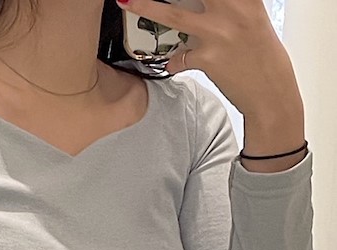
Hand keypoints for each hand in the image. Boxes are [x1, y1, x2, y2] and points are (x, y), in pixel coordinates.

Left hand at [117, 0, 303, 118]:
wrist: (270, 92)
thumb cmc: (262, 56)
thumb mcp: (254, 19)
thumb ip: (233, 5)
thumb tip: (206, 3)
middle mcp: (234, 10)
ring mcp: (219, 34)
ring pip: (174, 16)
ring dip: (147, 7)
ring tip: (128, 2)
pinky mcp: (208, 59)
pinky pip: (180, 58)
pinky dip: (173, 62)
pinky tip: (172, 64)